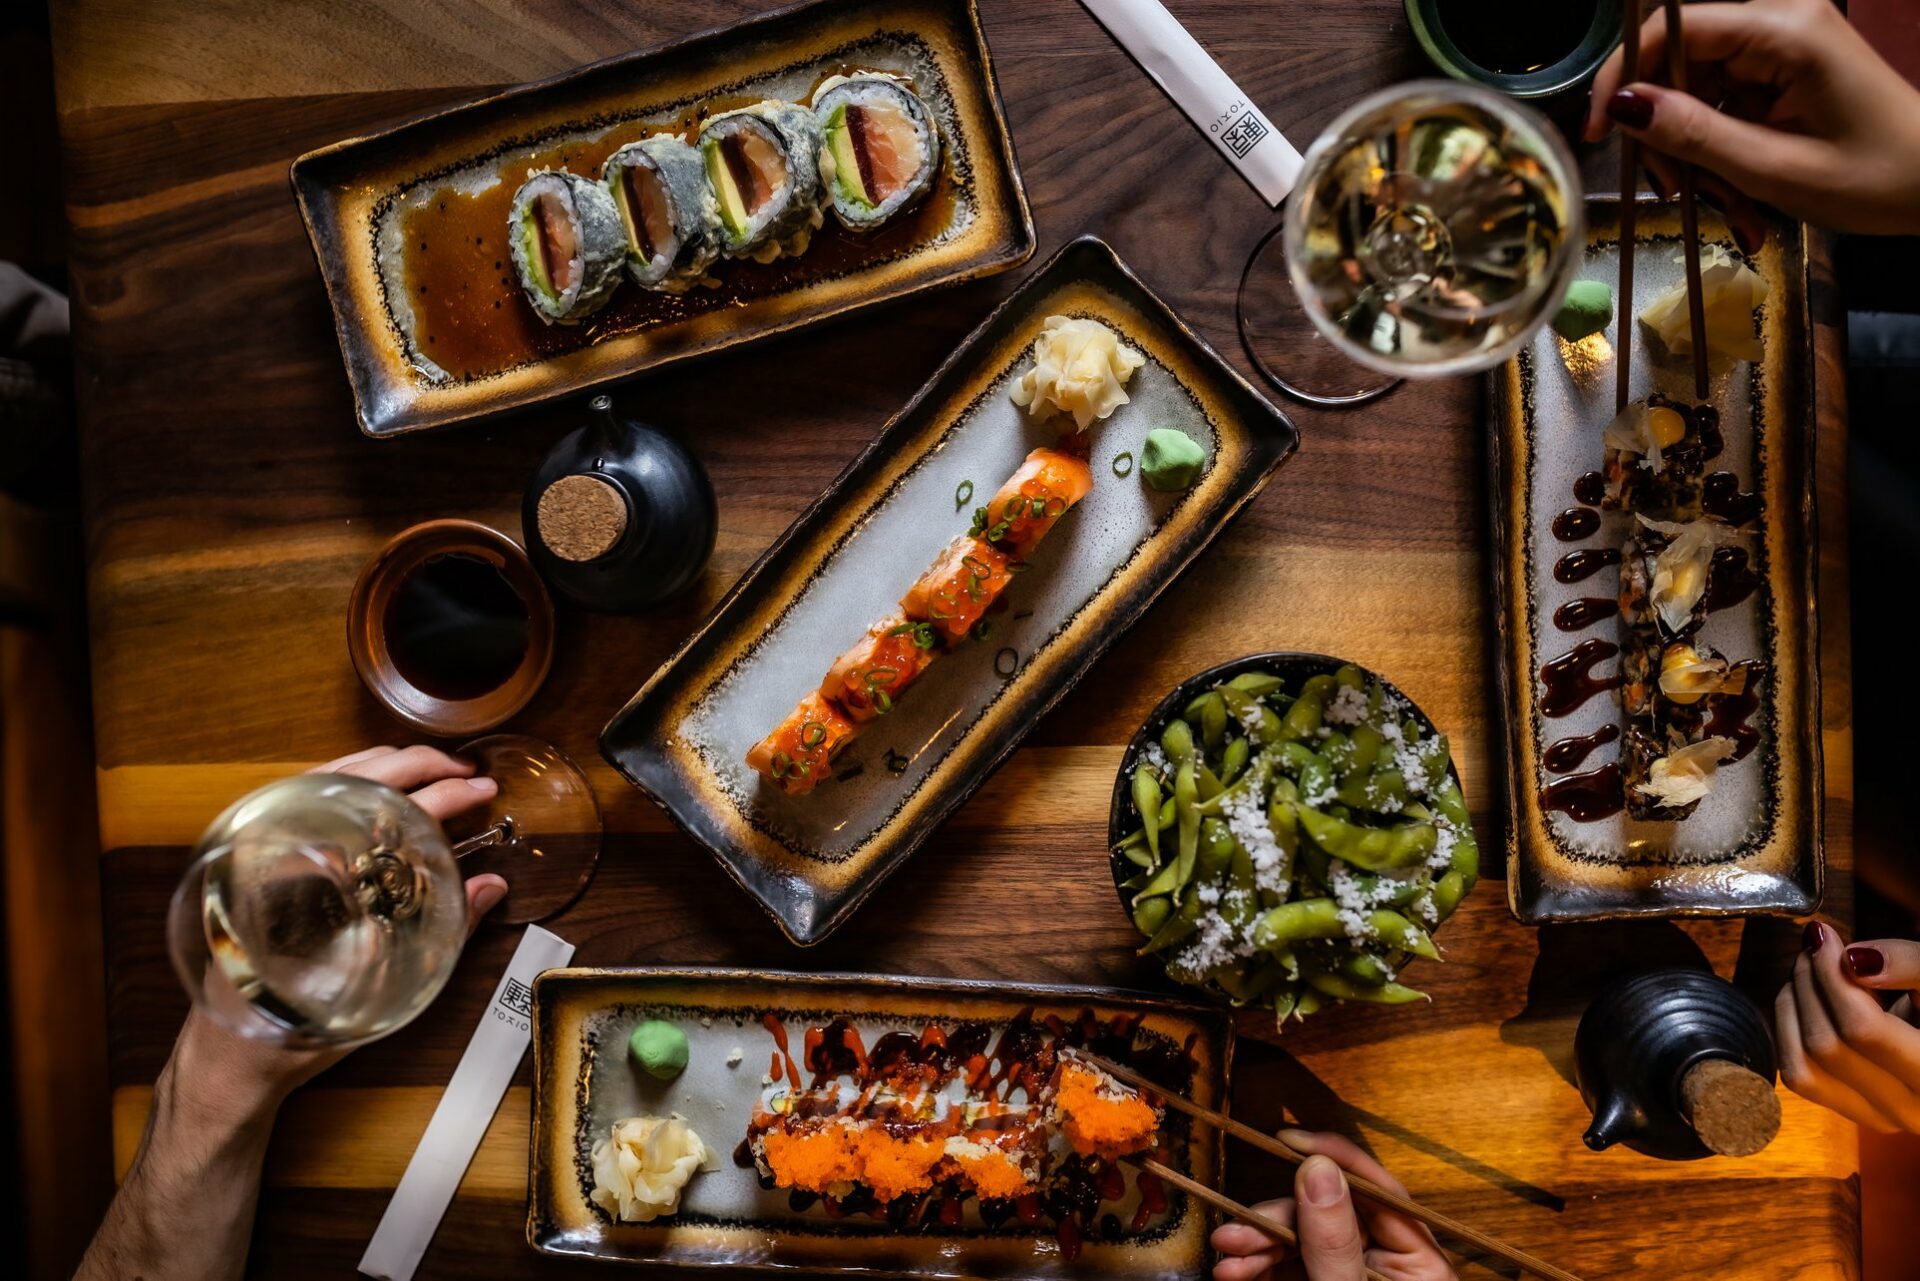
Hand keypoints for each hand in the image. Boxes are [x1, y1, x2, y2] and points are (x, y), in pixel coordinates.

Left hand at [177, 746, 509, 1116]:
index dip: (444, 795)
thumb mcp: (380, 986)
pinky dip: (361, 776)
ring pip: (336, 773)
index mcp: (311, 879)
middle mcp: (283, 850)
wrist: (230, 1056)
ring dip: (394, 764)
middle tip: (468, 775)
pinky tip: (387, 783)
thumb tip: (490, 885)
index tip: (481, 790)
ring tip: (436, 769)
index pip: (390, 811)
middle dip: (424, 766)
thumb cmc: (294, 1029)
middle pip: (362, 776)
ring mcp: (268, 846)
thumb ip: (441, 930)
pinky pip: (317, 793)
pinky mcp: (262, 856)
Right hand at [1210, 1130, 1453, 1280]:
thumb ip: (1334, 1242)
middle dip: (1274, 1220)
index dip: (1333, 1157)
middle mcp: (1387, 1261)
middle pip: (1326, 1214)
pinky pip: (1289, 1265)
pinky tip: (1233, 1271)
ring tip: (1226, 1259)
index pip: (1378, 1189)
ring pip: (1300, 1239)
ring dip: (1256, 1245)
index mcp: (1419, 1262)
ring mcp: (1351, 1275)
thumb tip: (1317, 1168)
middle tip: (1234, 1229)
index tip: (1288, 1139)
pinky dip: (1258, 1265)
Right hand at [1584, 0, 1919, 239]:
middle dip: (1665, 131)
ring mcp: (1785, 47)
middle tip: (1673, 192)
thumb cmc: (1875, 180)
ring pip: (1696, 90)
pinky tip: (1734, 193)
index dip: (1623, 78)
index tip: (1598, 135)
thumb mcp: (1773, 168)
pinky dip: (1718, 150)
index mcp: (1784, 31)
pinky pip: (1724, 103)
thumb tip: (1619, 106)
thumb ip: (1692, 133)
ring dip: (1692, 151)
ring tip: (1720, 205)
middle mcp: (1781, 23)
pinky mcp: (1787, 71)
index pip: (1672, 30)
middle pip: (1679, 62)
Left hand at [1775, 922, 1919, 1132]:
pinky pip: (1799, 1075)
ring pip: (1802, 1065)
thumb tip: (1852, 961)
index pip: (1863, 1029)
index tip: (1823, 936)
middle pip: (1826, 1045)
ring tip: (1810, 969)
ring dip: (1792, 1006)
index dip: (1831, 975)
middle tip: (1814, 946)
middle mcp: (1911, 1110)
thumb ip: (1909, 964)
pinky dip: (1789, 1030)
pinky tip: (1805, 999)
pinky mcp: (1854, 1111)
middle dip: (1809, 984)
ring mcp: (1879, 1117)